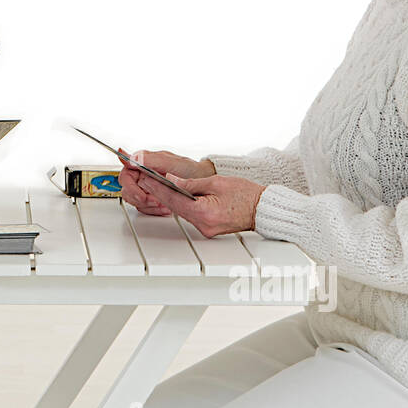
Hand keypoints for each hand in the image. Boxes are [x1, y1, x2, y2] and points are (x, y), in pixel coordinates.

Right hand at [117, 149, 214, 215]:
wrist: (202, 182)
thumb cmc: (188, 169)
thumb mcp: (171, 163)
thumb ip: (151, 160)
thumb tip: (133, 158)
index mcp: (143, 162)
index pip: (126, 174)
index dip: (129, 185)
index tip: (141, 194)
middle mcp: (142, 174)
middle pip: (127, 190)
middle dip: (140, 198)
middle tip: (155, 201)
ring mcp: (146, 187)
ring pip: (134, 200)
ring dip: (148, 205)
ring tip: (163, 205)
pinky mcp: (150, 198)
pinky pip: (144, 207)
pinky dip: (153, 210)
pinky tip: (165, 208)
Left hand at [132, 169, 263, 237]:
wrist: (262, 209)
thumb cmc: (246, 194)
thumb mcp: (216, 182)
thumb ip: (191, 183)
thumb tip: (171, 179)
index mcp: (205, 212)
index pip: (174, 199)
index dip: (157, 188)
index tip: (146, 178)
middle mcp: (203, 224)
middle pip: (175, 207)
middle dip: (159, 192)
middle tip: (145, 179)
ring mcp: (205, 229)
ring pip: (181, 211)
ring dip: (169, 198)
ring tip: (155, 184)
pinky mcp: (208, 228)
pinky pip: (190, 215)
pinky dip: (181, 204)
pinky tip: (173, 195)